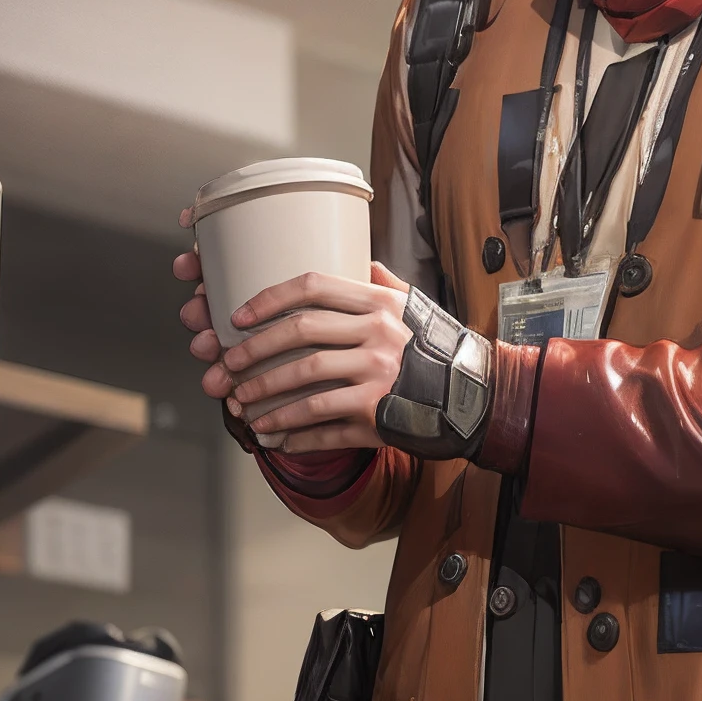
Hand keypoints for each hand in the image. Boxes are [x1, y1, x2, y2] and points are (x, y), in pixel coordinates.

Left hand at [172, 211, 412, 451]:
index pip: (313, 287)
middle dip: (254, 349)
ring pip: (303, 383)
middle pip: (299, 334)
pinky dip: (291, 433)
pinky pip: (322, 423)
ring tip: (241, 404)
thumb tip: (361, 263)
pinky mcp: (375, 415)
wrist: (472, 397)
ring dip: (265, 395)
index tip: (239, 315)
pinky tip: (272, 436)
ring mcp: (376, 377)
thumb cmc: (435, 350)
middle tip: (229, 363)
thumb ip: (384, 284)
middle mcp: (378, 336)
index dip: (269, 299)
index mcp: (380, 304)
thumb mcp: (415, 308)